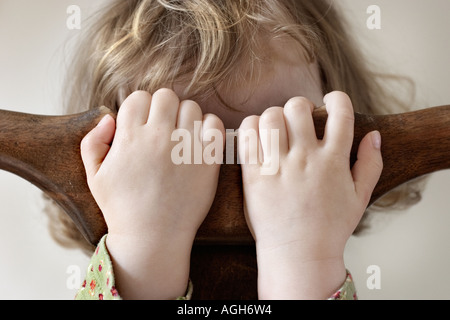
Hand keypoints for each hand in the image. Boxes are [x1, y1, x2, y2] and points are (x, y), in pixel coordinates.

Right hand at [80, 89, 224, 298]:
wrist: (153, 236)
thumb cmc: (122, 208)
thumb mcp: (95, 176)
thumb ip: (92, 142)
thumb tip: (109, 117)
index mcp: (130, 137)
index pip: (139, 97)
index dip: (140, 108)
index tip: (143, 124)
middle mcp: (158, 137)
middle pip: (166, 96)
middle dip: (163, 108)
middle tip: (163, 129)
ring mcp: (185, 147)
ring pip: (191, 107)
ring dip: (185, 117)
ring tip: (180, 137)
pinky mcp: (208, 160)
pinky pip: (214, 124)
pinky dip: (208, 127)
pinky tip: (198, 142)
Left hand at [238, 91, 382, 298]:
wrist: (298, 255)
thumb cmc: (330, 228)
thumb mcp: (360, 198)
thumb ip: (370, 164)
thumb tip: (373, 134)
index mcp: (334, 161)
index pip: (340, 112)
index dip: (337, 99)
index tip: (331, 102)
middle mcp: (305, 159)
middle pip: (298, 107)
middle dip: (300, 107)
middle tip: (298, 121)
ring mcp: (277, 166)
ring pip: (270, 116)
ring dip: (274, 117)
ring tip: (277, 130)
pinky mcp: (254, 175)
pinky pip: (247, 136)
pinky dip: (251, 128)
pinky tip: (259, 137)